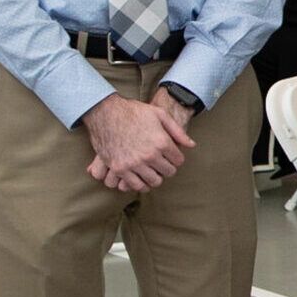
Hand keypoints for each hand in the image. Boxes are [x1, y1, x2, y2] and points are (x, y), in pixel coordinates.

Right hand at [80, 92, 194, 192]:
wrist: (105, 112)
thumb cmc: (134, 111)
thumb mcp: (160, 115)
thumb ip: (177, 131)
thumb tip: (191, 145)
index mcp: (161, 142)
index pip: (178, 161)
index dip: (176, 158)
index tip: (171, 155)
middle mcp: (149, 155)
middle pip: (168, 172)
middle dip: (167, 167)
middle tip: (162, 163)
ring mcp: (134, 164)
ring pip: (154, 181)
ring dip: (155, 177)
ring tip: (152, 171)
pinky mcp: (119, 169)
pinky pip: (135, 185)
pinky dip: (141, 184)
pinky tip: (141, 178)